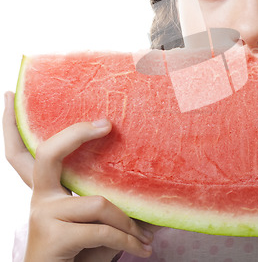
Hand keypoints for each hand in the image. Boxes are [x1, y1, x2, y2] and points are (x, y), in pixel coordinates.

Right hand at [3, 91, 153, 261]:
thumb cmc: (84, 254)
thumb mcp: (98, 224)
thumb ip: (113, 203)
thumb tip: (157, 189)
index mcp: (47, 191)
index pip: (21, 153)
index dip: (11, 125)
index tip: (9, 95)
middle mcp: (39, 199)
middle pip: (48, 154)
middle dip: (76, 134)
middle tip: (106, 124)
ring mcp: (42, 217)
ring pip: (99, 204)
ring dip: (128, 224)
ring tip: (143, 239)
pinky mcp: (52, 238)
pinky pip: (103, 230)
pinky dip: (128, 241)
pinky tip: (141, 249)